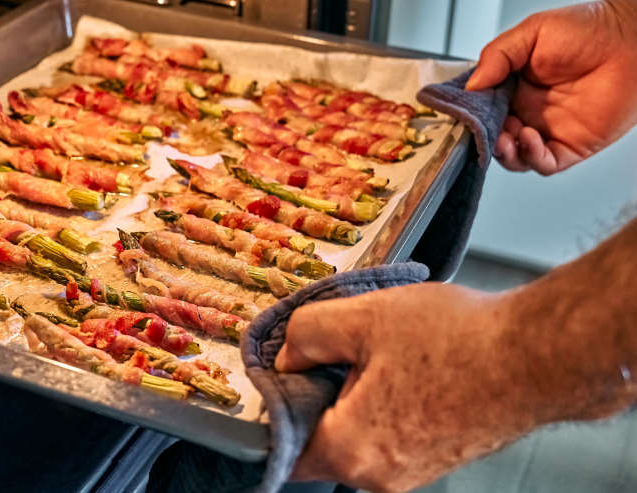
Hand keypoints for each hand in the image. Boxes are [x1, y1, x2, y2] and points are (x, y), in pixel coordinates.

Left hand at [274, 283, 538, 491]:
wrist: (538, 355)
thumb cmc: (458, 339)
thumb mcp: (361, 317)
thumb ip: (305, 336)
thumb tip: (286, 357)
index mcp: (351, 450)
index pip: (283, 451)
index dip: (276, 409)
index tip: (284, 376)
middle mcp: (381, 477)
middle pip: (322, 440)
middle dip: (320, 395)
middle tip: (336, 349)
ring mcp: (414, 472)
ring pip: (358, 436)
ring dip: (356, 397)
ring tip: (380, 353)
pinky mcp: (438, 457)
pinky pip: (391, 435)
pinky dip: (386, 405)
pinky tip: (406, 366)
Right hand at [465, 0, 636, 174]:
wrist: (631, 40)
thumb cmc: (589, 30)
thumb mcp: (532, 32)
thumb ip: (497, 56)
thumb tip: (472, 85)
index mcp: (514, 87)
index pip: (483, 110)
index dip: (472, 115)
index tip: (464, 114)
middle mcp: (528, 112)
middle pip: (493, 137)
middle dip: (485, 138)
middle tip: (484, 129)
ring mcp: (547, 131)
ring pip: (514, 157)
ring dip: (505, 152)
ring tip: (507, 136)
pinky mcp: (570, 147)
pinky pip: (544, 164)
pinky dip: (532, 158)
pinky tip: (529, 139)